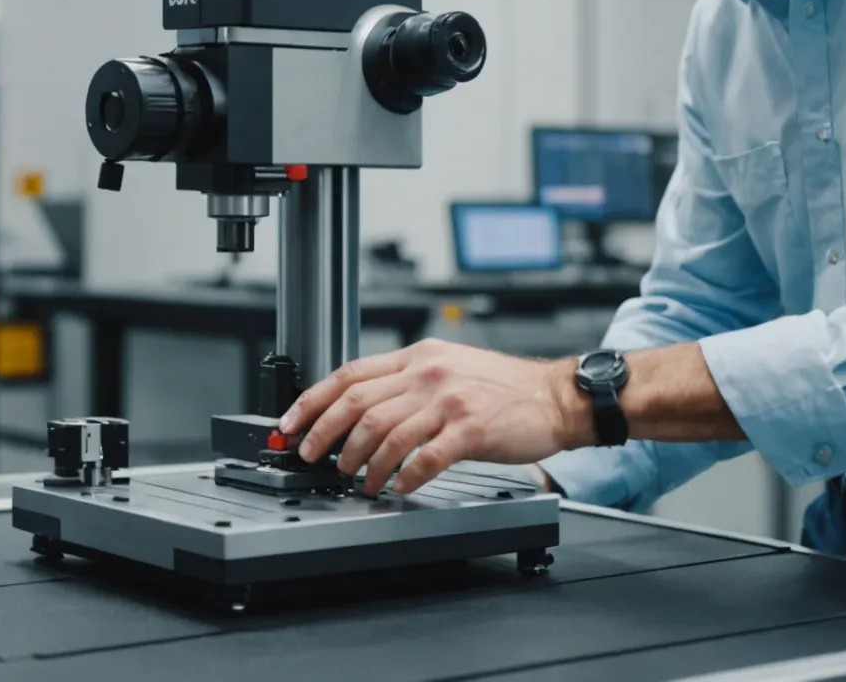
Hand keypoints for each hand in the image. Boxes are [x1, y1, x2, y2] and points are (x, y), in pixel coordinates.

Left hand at [278, 339, 587, 495]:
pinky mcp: (470, 431)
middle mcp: (429, 374)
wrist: (554, 397)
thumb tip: (362, 408)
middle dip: (326, 435)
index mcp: (419, 357)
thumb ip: (409, 381)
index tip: (291, 424)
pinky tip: (400, 487)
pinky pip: (424, 458)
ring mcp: (449, 402)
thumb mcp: (450, 367)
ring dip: (364, 462)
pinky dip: (405, 477)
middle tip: (314, 458)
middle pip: (359, 404)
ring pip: (385, 433)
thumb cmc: (505, 388)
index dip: (312, 401)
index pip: (350, 374)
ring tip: (360, 480)